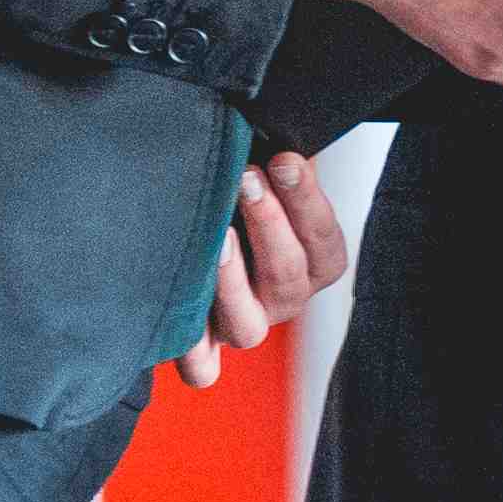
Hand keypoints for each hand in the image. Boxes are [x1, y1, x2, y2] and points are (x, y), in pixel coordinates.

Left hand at [176, 149, 343, 386]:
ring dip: (231, 280)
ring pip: (247, 325)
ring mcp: (245, 326)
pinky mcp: (204, 350)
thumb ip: (274, 159)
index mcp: (312, 262)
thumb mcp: (262, 168)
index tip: (284, 160)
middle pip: (288, 277)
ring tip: (216, 236)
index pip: (323, 238)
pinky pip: (203, 369)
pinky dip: (192, 353)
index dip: (306, 200)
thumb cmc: (232, 192)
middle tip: (246, 180)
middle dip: (269, 225)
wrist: (187, 222)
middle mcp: (283, 300)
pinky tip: (179, 317)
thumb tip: (274, 132)